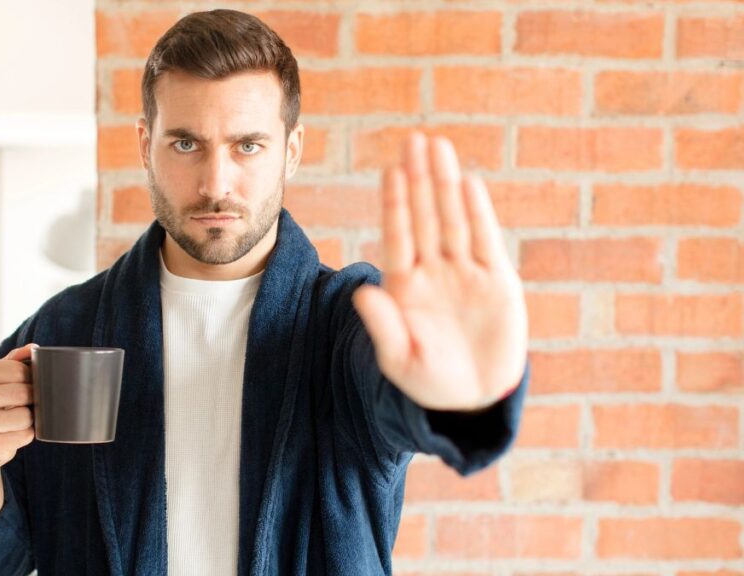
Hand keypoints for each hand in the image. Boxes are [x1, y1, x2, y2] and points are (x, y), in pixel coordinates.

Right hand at [0, 342, 37, 473]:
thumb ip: (14, 361)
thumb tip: (34, 348)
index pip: (18, 370)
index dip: (29, 378)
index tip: (21, 385)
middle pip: (23, 392)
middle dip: (30, 399)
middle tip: (20, 405)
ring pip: (27, 415)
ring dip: (28, 418)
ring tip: (14, 420)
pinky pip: (26, 434)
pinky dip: (26, 434)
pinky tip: (11, 434)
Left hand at [352, 132, 527, 411]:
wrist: (472, 399)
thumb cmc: (428, 381)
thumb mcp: (399, 359)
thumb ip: (383, 326)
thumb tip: (361, 293)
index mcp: (404, 286)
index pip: (398, 235)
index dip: (395, 203)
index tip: (391, 171)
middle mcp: (434, 271)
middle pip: (424, 215)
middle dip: (419, 178)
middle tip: (415, 139)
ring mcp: (466, 273)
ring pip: (453, 219)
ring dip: (445, 184)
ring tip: (439, 146)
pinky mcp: (497, 283)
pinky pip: (486, 241)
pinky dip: (478, 214)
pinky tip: (468, 184)